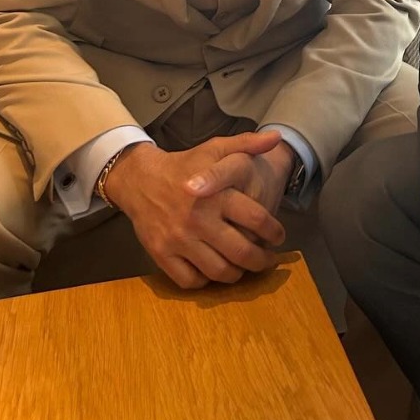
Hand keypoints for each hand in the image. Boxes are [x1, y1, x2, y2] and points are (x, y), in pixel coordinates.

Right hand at [103, 130, 287, 289]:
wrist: (141, 180)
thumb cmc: (185, 165)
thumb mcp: (216, 148)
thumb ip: (247, 144)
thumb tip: (276, 137)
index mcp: (216, 195)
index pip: (257, 219)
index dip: (274, 232)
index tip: (279, 237)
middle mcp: (199, 220)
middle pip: (241, 252)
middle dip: (262, 261)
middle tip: (268, 260)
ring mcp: (179, 240)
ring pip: (219, 271)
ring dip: (238, 275)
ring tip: (244, 268)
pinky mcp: (161, 255)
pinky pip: (190, 280)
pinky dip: (206, 282)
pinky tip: (214, 271)